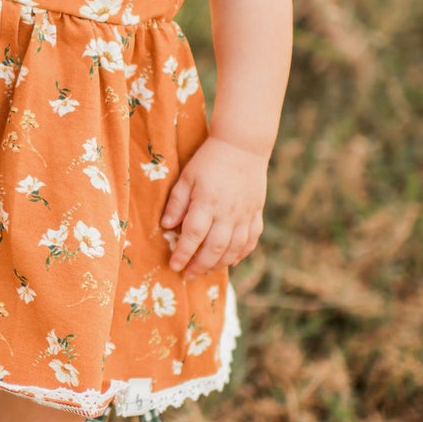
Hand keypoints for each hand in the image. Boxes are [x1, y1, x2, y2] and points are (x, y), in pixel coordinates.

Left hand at [159, 136, 266, 278]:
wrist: (243, 146)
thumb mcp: (186, 177)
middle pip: (214, 247)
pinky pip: (251, 240)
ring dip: (219, 264)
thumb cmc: (208, 160)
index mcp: (207, 202)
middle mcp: (228, 212)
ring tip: (205, 271)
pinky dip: (241, 254)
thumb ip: (177, 203)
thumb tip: (166, 227)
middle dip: (200, 265)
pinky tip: (230, 261)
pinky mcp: (256, 213)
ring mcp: (245, 215)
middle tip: (187, 275)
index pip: (193, 235)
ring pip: (234, 249)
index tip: (174, 266)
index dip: (183, 254)